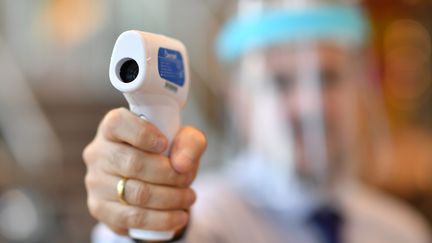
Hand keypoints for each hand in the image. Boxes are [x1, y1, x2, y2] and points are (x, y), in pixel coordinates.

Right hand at [83, 108, 206, 234]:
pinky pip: (133, 218)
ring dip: (171, 198)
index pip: (118, 123)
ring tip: (188, 197)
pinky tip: (180, 216)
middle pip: (134, 163)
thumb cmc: (167, 153)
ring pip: (136, 193)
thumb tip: (182, 164)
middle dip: (169, 173)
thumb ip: (190, 143)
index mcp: (112, 127)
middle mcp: (98, 153)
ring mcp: (96, 182)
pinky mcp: (100, 208)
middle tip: (187, 178)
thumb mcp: (184, 141)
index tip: (165, 144)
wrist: (154, 183)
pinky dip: (162, 219)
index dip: (143, 134)